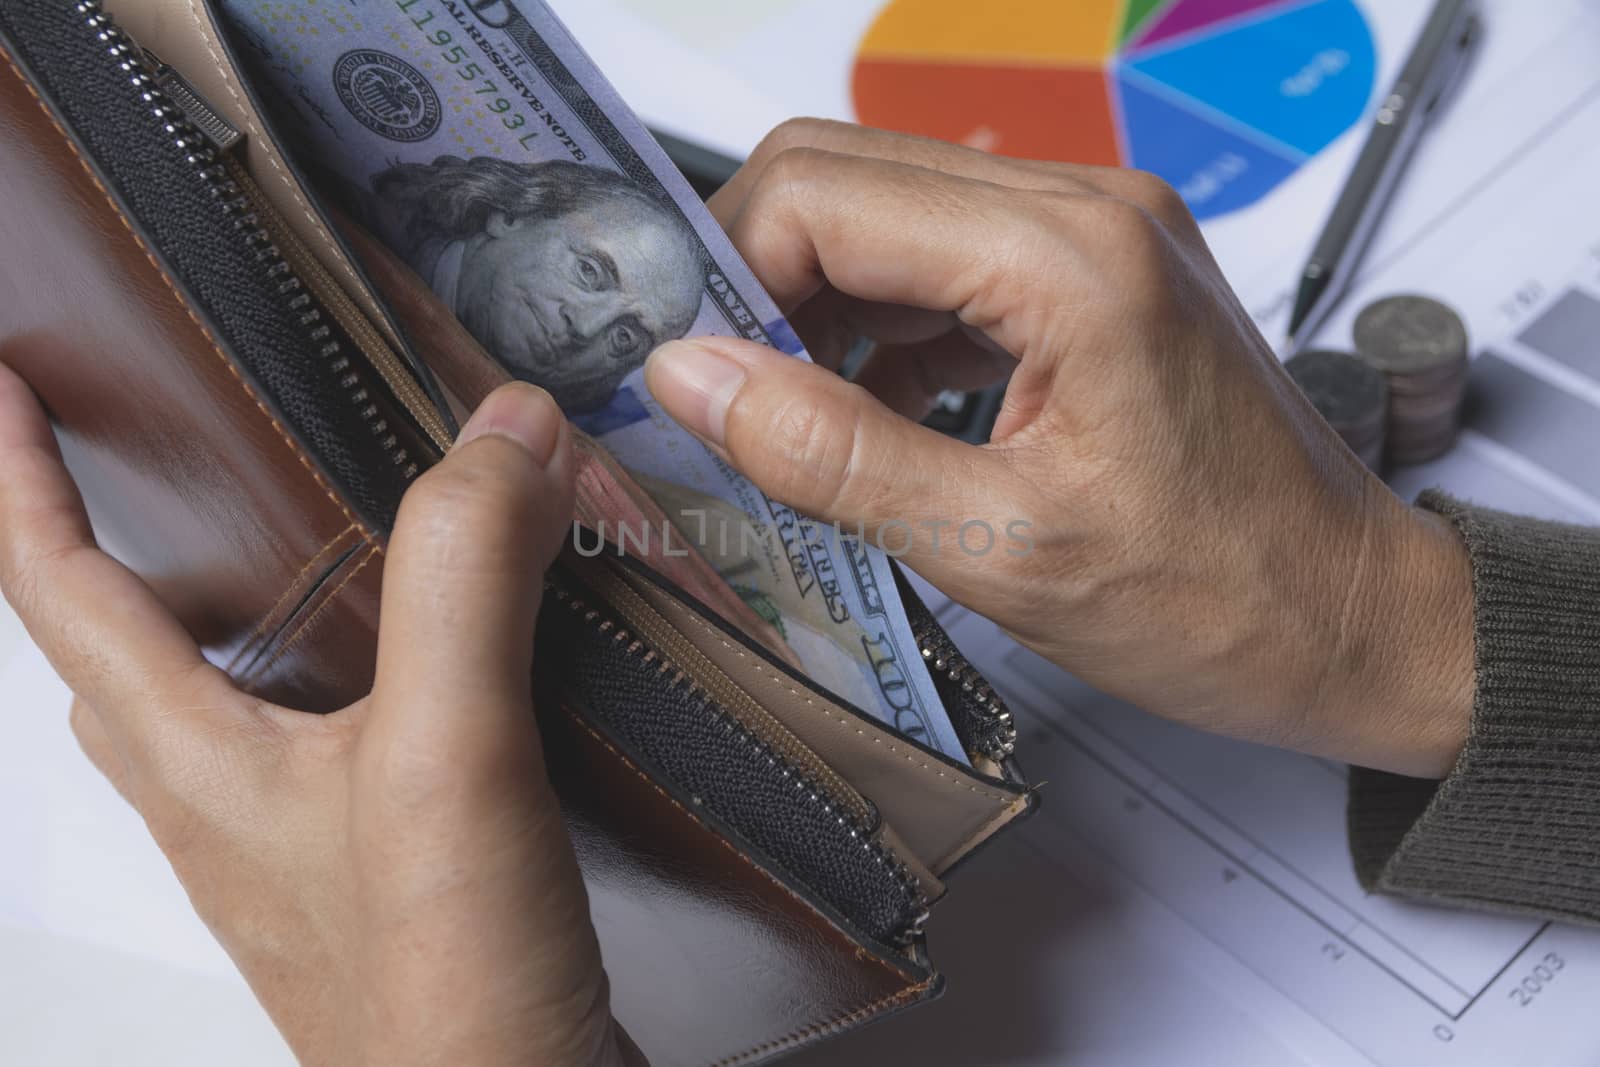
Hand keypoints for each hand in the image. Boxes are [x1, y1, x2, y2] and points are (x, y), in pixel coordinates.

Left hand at [0, 372, 640, 1065]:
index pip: (57, 590)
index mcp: (196, 761)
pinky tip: (436, 672)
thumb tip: (501, 437)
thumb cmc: (440, 995)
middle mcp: (226, 801)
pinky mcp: (380, 871)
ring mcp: (298, 845)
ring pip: (219, 701)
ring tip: (280, 543)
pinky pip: (329, 742)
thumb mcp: (443, 758)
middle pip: (117, 654)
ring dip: (224, 613)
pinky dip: (352, 674)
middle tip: (121, 464)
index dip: (16, 475)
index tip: (4, 381)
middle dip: (97, 546)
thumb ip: (463, 583)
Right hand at [647, 120, 1473, 778]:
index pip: (822, 195)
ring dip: (809, 301)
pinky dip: (874, 323)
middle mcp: (1084, 208)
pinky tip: (854, 412)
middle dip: (753, 275)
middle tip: (710, 391)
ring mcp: (1092, 232)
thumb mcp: (1002, 550)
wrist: (1351, 617)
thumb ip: (833, 454)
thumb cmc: (1224, 598)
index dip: (723, 273)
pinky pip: (939, 260)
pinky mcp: (1090, 274)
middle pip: (844, 175)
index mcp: (1069, 257)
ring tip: (776, 416)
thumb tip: (694, 380)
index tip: (676, 369)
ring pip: (885, 212)